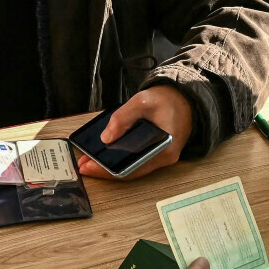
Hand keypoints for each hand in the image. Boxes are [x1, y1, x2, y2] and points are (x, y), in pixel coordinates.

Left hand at [77, 85, 192, 179]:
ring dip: (111, 165)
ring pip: (133, 167)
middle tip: (84, 165)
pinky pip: (137, 161)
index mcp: (164, 148)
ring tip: (91, 160)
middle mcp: (164, 158)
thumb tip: (106, 137)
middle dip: (105, 170)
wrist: (185, 98)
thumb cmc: (168, 99)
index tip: (89, 166)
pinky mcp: (157, 153)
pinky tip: (107, 153)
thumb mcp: (143, 101)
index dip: (108, 170)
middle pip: (131, 171)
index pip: (132, 168)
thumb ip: (123, 117)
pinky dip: (121, 159)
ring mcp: (161, 157)